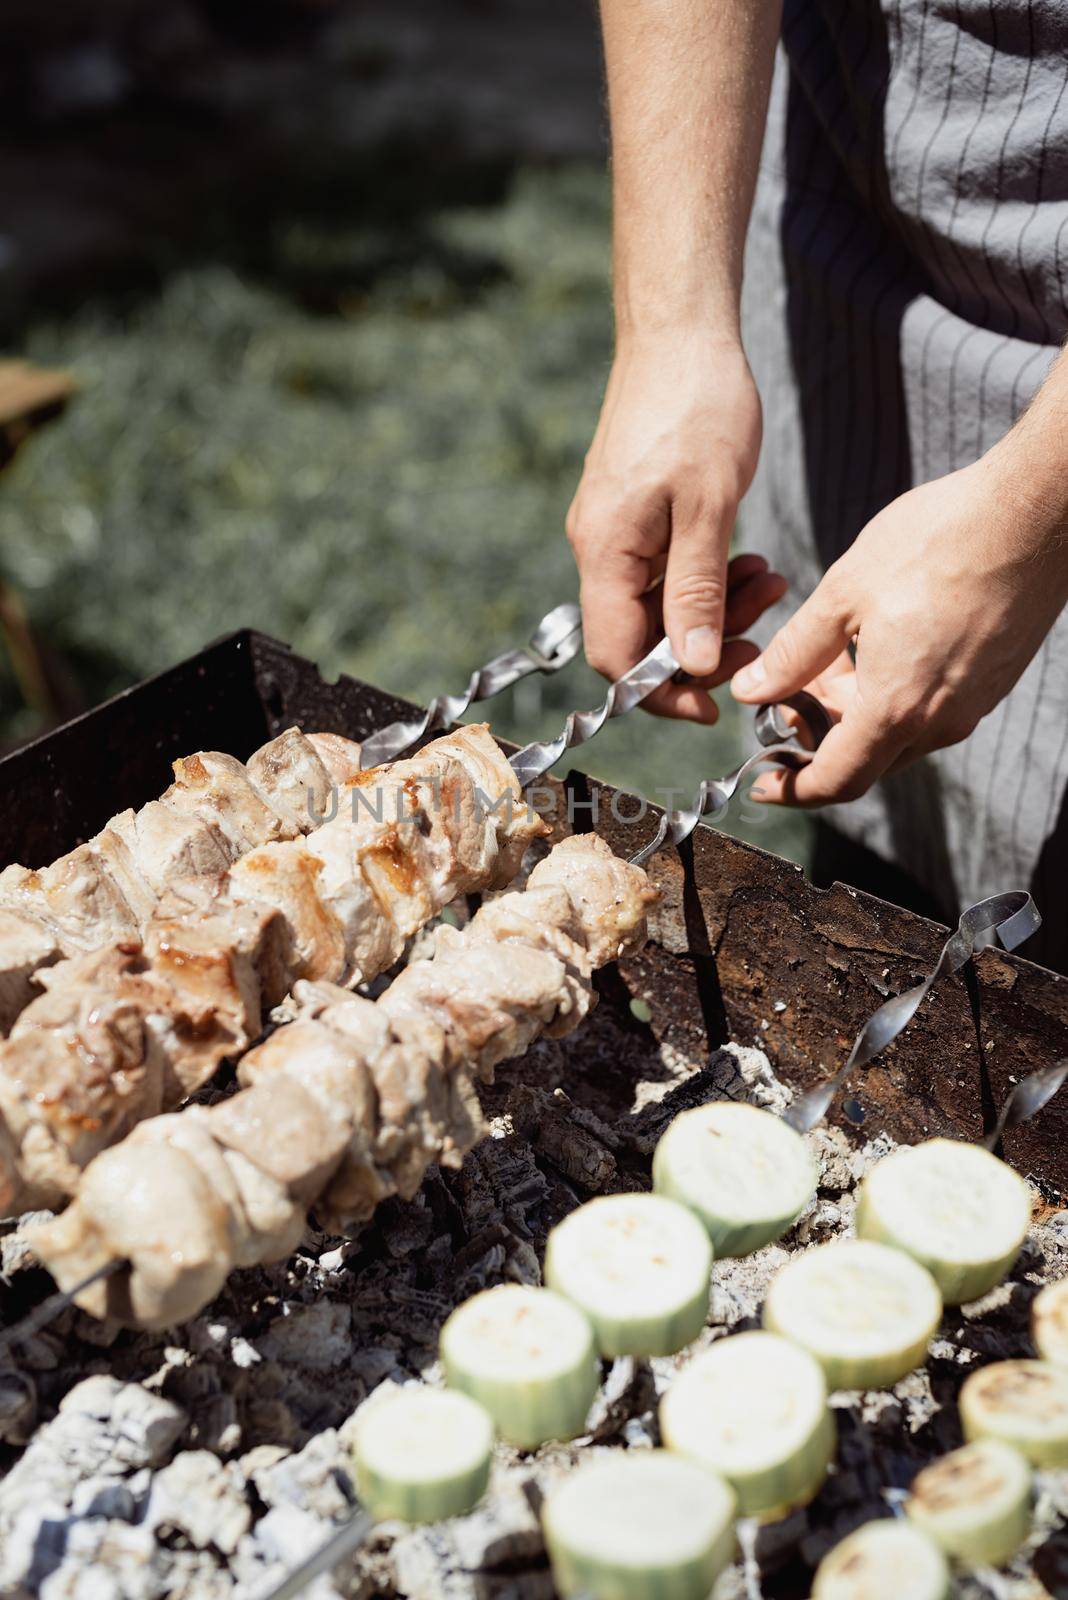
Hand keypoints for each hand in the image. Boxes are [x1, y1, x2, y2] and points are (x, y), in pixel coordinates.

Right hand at [566, 334, 785, 722]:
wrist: (680, 330)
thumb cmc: (696, 406)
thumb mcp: (708, 507)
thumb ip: (697, 592)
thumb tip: (693, 666)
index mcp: (605, 552)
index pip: (617, 658)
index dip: (664, 691)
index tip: (717, 700)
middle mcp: (600, 548)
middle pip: (639, 636)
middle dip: (702, 647)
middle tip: (762, 636)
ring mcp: (616, 530)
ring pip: (659, 605)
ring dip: (715, 610)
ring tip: (771, 583)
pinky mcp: (637, 513)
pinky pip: (667, 571)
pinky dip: (710, 578)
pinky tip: (751, 564)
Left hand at [731, 451, 1067, 804]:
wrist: (1031, 512)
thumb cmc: (938, 542)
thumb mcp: (843, 594)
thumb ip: (792, 653)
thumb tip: (752, 690)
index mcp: (897, 709)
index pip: (837, 782)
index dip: (794, 790)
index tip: (764, 783)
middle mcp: (940, 721)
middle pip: (866, 758)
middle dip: (819, 735)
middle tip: (788, 689)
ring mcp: (972, 704)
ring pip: (897, 732)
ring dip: (854, 709)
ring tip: (832, 654)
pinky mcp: (990, 681)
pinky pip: (929, 708)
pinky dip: (890, 692)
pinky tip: (876, 642)